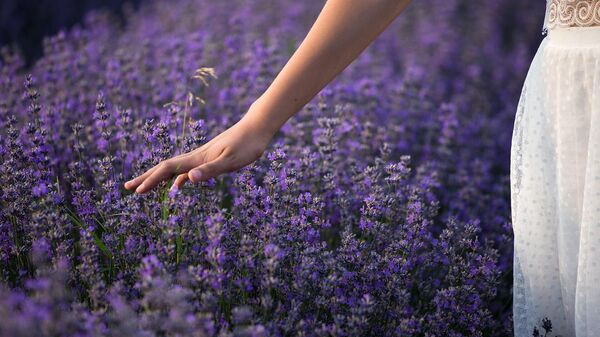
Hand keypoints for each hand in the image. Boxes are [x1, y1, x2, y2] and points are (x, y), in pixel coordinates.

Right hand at [124, 110, 273, 193]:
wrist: (257, 127)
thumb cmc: (248, 144)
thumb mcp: (231, 160)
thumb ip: (211, 170)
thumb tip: (188, 179)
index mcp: (198, 158)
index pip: (168, 170)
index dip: (151, 180)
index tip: (137, 192)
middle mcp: (196, 157)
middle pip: (165, 168)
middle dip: (146, 178)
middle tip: (128, 188)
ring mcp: (202, 157)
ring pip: (174, 170)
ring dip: (158, 178)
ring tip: (144, 188)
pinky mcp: (211, 158)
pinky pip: (187, 171)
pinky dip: (177, 179)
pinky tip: (177, 186)